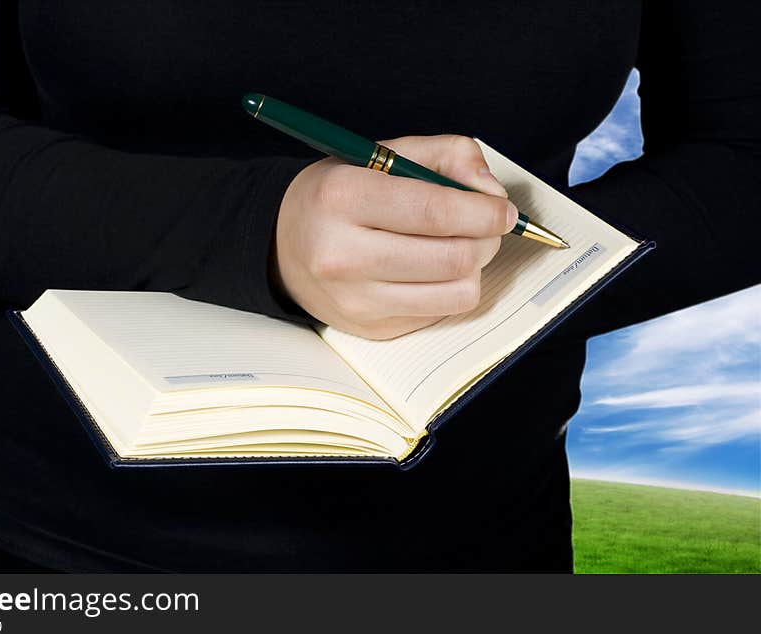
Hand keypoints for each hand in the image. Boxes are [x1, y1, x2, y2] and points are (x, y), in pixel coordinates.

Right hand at [273, 134, 516, 338]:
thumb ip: (447, 155)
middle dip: (486, 239)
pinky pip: (441, 312)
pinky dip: (450, 289)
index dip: (485, 211)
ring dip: (474, 267)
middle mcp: (342, 255)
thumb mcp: (383, 154)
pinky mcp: (371, 328)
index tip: (502, 210)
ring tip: (458, 246)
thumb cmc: (340, 195)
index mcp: (342, 197)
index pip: (435, 211)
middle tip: (484, 226)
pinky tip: (430, 270)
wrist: (282, 245)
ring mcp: (355, 300)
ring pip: (457, 292)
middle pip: (454, 257)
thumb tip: (491, 192)